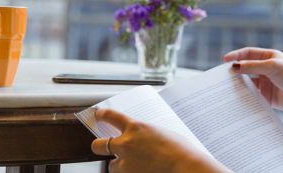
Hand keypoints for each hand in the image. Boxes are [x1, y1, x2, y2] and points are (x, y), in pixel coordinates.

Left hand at [91, 109, 228, 172]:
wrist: (184, 166)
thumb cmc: (179, 149)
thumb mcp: (160, 133)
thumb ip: (145, 134)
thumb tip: (138, 139)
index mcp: (136, 127)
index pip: (112, 116)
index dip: (103, 115)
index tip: (99, 115)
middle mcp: (126, 144)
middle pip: (98, 145)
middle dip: (99, 145)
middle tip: (102, 146)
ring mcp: (125, 162)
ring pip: (111, 165)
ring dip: (119, 164)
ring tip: (133, 165)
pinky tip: (141, 170)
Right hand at [223, 47, 282, 116]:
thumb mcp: (272, 67)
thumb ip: (252, 67)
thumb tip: (234, 67)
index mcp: (268, 57)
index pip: (248, 53)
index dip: (236, 55)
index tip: (224, 60)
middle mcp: (266, 69)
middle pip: (246, 68)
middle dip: (235, 71)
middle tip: (222, 76)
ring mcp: (266, 82)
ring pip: (247, 82)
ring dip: (239, 85)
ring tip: (226, 88)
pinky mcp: (266, 96)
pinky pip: (252, 95)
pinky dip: (245, 96)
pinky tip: (237, 99)